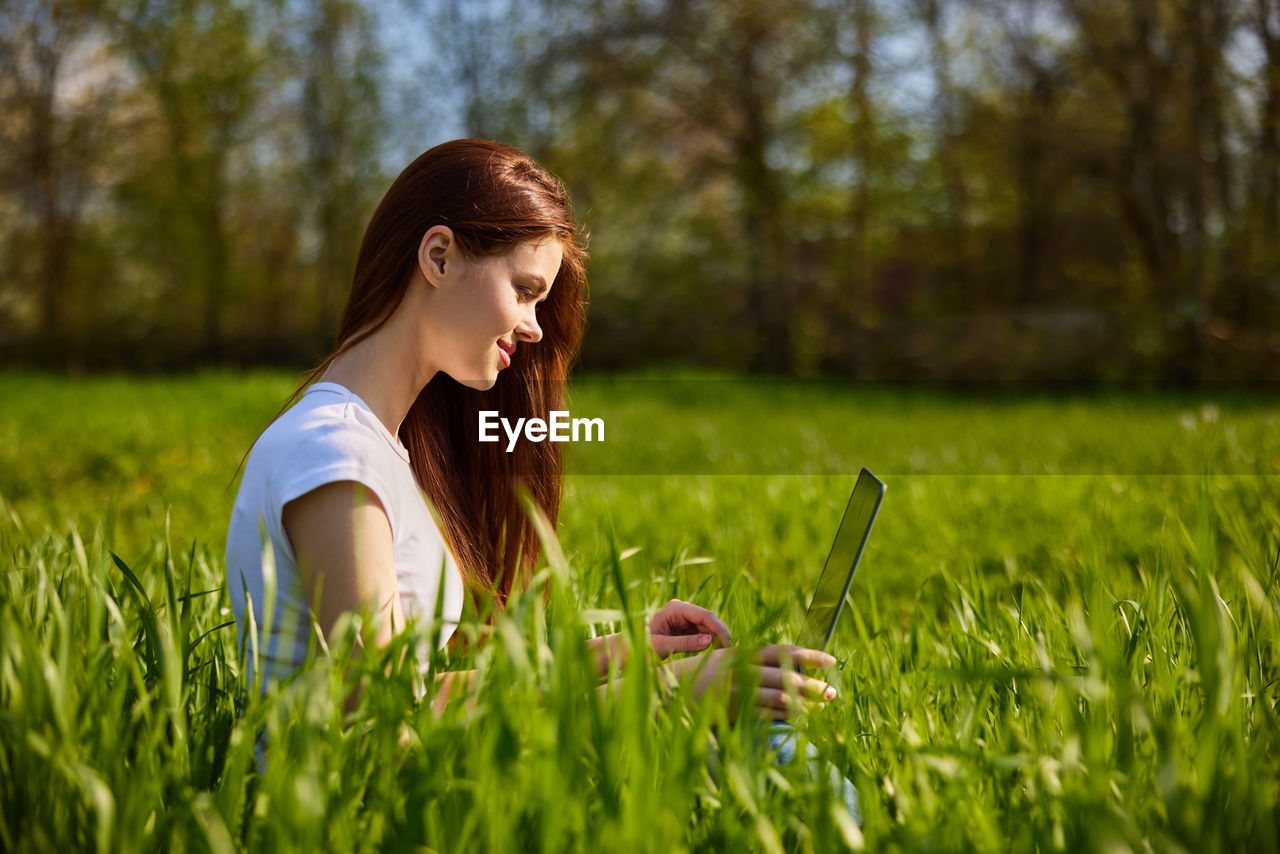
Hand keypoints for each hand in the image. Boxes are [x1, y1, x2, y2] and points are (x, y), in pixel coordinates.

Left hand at [648, 598, 732, 659]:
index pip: (703, 615)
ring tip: (722, 654)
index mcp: (675, 609)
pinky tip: (714, 652)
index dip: (718, 628)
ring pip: (707, 627)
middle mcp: (681, 610)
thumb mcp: (661, 647)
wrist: (627, 651)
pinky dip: (709, 642)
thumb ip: (685, 643)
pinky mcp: (684, 628)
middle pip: (708, 619)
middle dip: (719, 633)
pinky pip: (701, 633)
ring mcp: (683, 619)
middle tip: (728, 652)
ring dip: (716, 638)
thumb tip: (710, 641)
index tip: (727, 643)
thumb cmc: (640, 647)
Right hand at [660, 644, 838, 721]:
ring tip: (821, 706)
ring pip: (780, 695)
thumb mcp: (724, 659)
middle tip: (832, 692)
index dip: (809, 655)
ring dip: (804, 701)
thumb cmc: (699, 675)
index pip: (783, 651)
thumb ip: (751, 661)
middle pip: (786, 675)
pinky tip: (799, 717)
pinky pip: (766, 713)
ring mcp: (738, 690)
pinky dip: (785, 715)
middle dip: (813, 684)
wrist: (669, 691)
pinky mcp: (733, 710)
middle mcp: (742, 669)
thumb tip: (783, 664)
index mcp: (742, 652)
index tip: (831, 661)